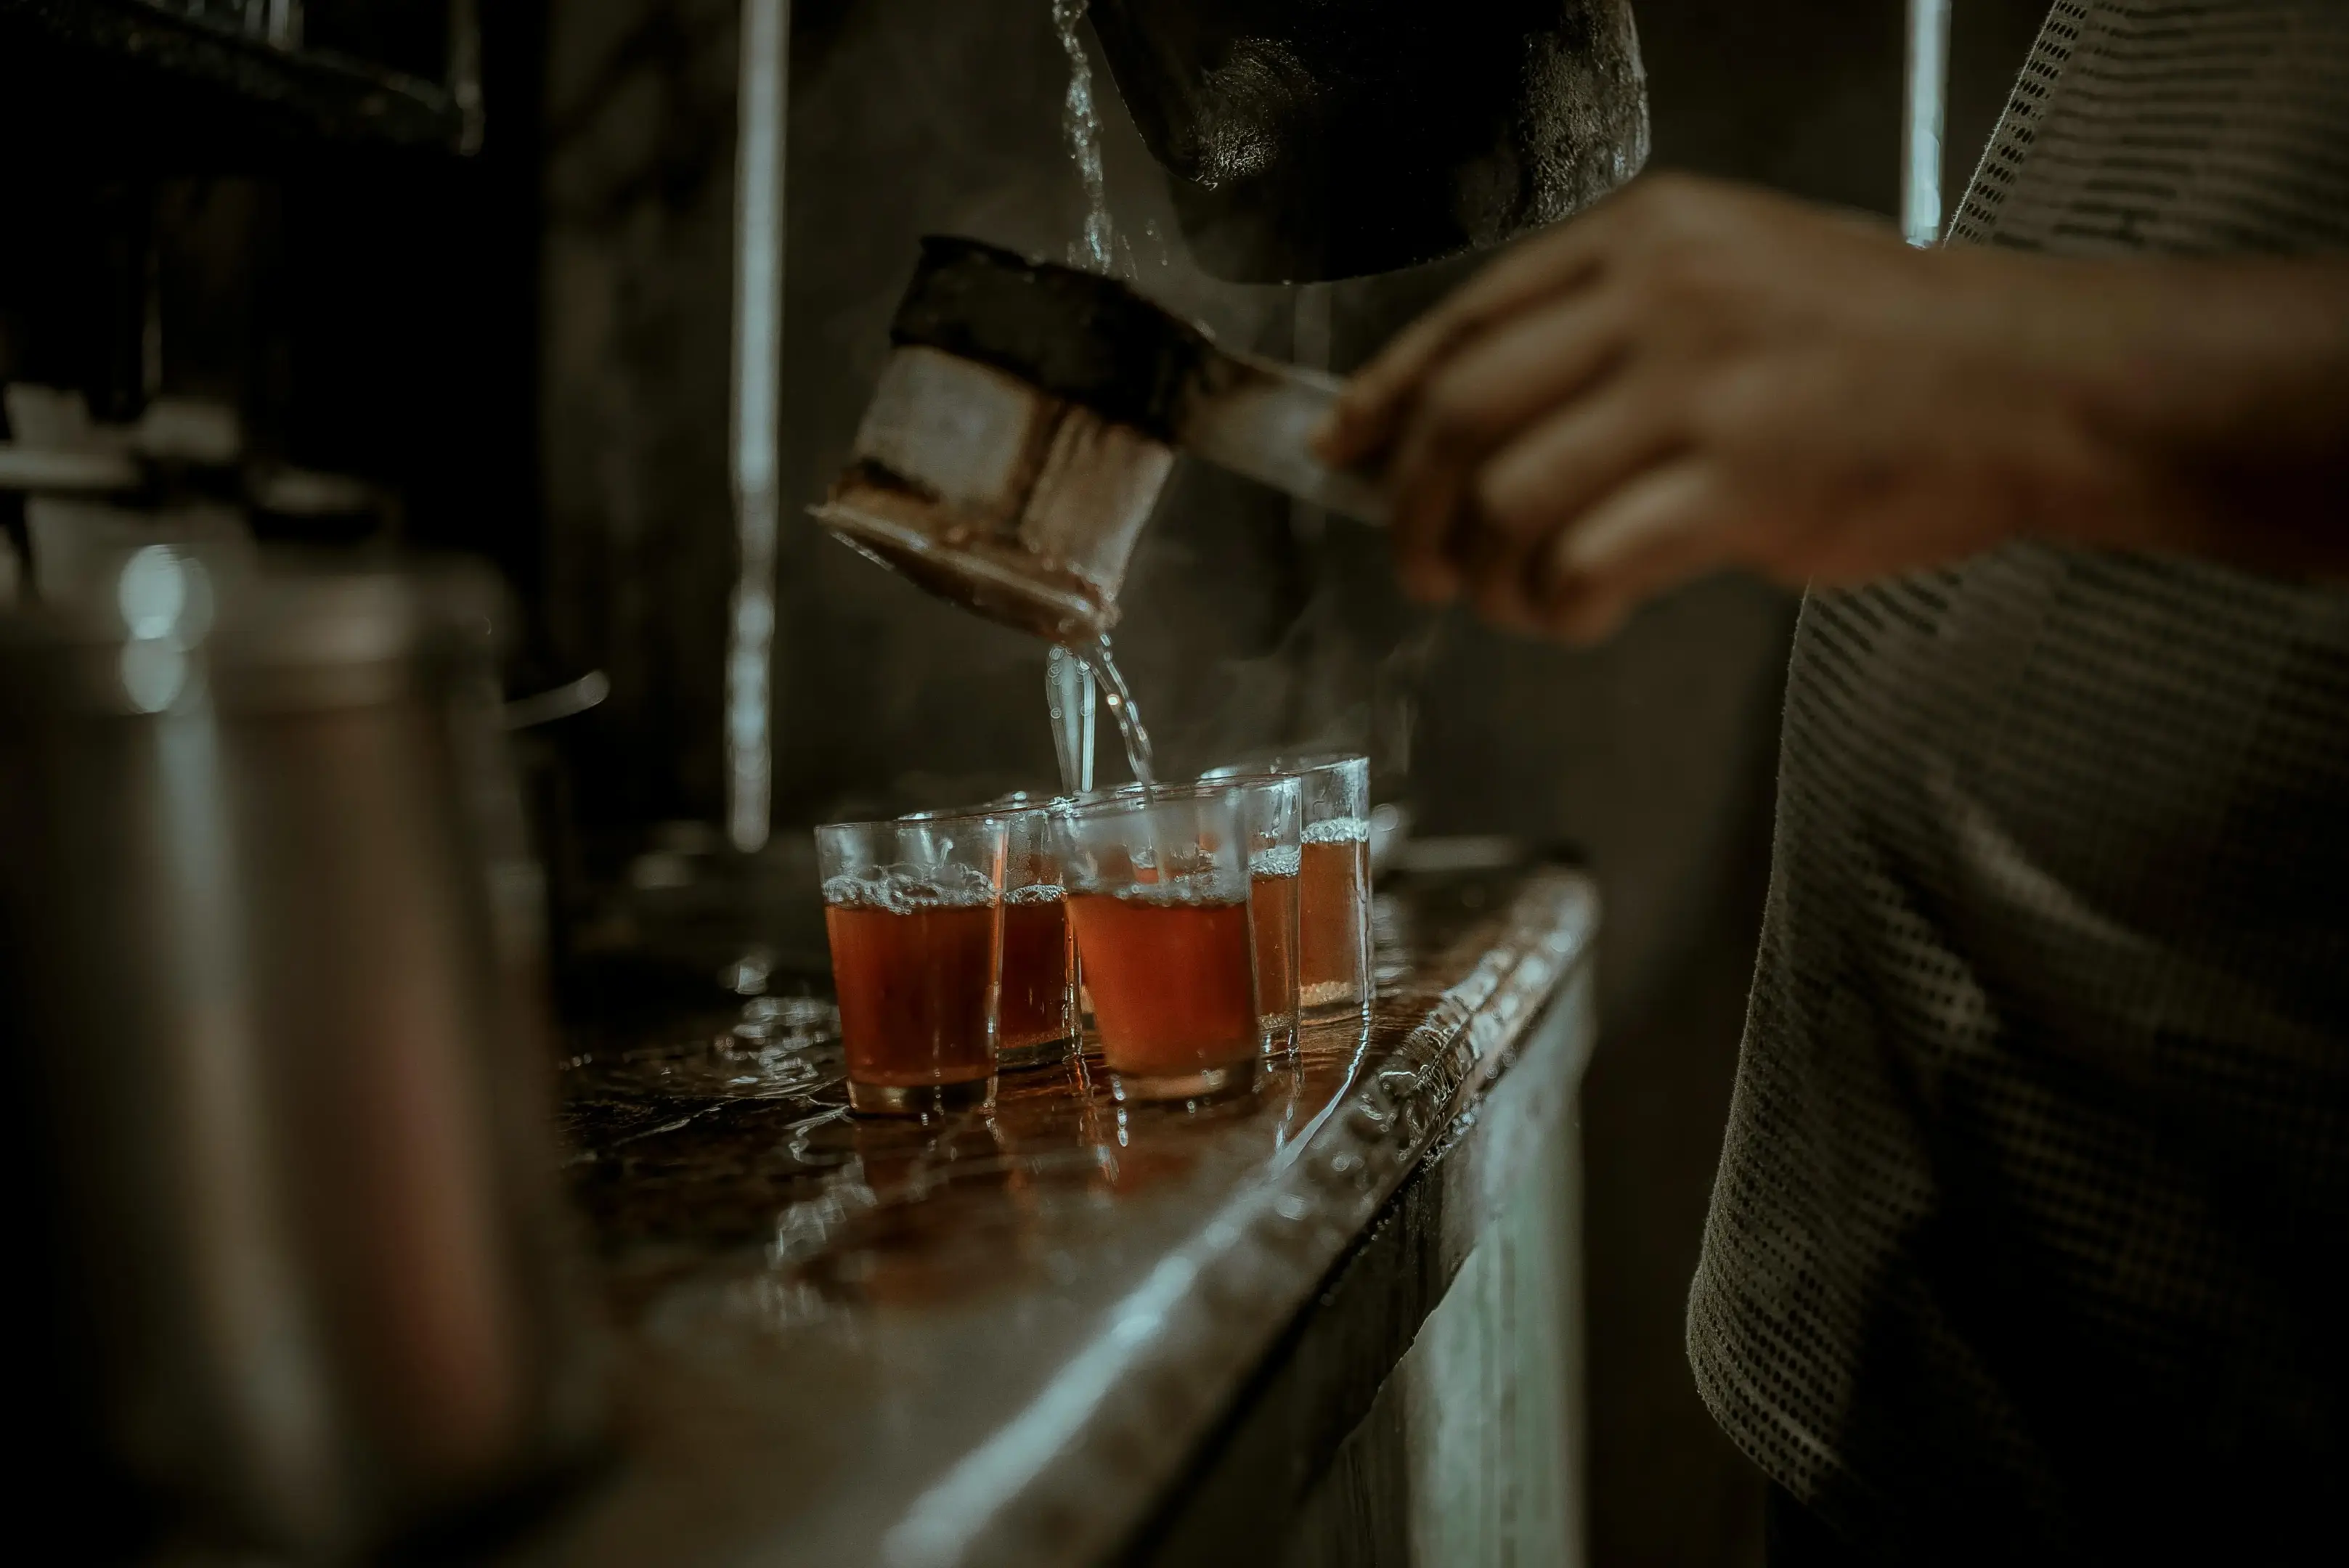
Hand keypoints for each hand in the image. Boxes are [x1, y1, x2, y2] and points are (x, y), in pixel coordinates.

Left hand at [1317, 173, 2348, 641]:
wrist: (2025, 382)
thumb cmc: (1880, 346)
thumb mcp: (1732, 278)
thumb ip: (1605, 332)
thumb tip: (1473, 422)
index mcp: (1644, 237)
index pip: (1464, 320)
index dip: (1383, 400)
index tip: (1343, 454)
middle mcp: (1656, 299)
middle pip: (1462, 414)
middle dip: (1414, 509)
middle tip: (1423, 563)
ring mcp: (1695, 391)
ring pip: (1508, 499)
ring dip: (1487, 573)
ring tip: (1516, 599)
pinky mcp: (1735, 487)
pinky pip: (1584, 563)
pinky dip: (1556, 608)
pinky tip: (1578, 615)